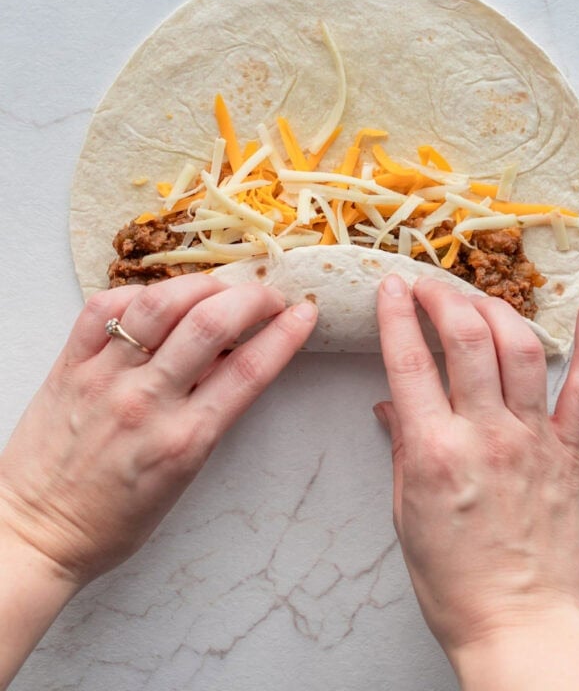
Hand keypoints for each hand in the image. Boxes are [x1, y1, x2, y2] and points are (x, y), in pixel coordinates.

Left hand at [0, 274, 316, 585]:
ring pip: (160, 303)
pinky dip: (140, 293)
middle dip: (252, 296)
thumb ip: (210, 416)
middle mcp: (146, 402)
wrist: (36, 533)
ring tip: (218, 287)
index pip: (250, 369)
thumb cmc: (113, 519)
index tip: (304, 312)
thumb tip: (236, 358)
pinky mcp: (70, 366)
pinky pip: (105, 307)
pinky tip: (158, 299)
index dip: (286, 332)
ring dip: (201, 284)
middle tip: (267, 294)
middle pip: (212, 323)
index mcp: (184, 440)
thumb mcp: (183, 476)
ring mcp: (105, 379)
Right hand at [374, 277, 578, 689]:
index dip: (396, 314)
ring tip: (477, 297)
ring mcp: (533, 439)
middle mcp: (486, 435)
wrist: (519, 624)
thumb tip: (390, 405)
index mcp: (436, 451)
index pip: (410, 361)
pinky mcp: (569, 452)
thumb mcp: (406, 513)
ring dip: (496, 308)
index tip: (390, 286)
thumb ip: (402, 448)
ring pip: (521, 349)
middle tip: (427, 284)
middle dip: (443, 297)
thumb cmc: (455, 580)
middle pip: (467, 339)